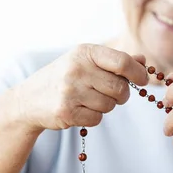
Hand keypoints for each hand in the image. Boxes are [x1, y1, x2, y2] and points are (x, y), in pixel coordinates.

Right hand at [15, 44, 148, 131]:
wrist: (29, 99)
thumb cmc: (64, 78)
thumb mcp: (86, 62)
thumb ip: (116, 61)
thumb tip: (143, 62)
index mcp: (84, 52)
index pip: (122, 62)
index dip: (138, 73)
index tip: (143, 79)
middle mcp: (77, 69)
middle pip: (120, 87)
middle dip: (121, 94)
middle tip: (109, 93)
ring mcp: (70, 91)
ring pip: (110, 105)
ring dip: (105, 106)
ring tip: (88, 100)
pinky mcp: (66, 112)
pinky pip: (97, 119)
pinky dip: (93, 117)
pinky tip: (79, 110)